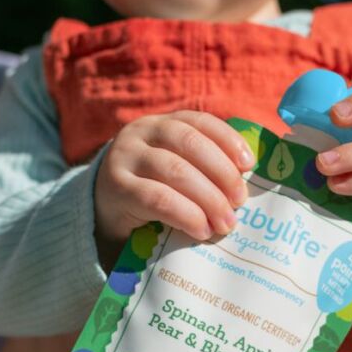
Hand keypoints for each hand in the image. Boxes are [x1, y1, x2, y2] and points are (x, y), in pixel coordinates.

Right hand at [95, 111, 255, 241]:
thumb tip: (244, 186)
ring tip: (225, 223)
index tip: (248, 165)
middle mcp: (142, 132)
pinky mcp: (117, 188)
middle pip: (190, 144)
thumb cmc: (150, 191)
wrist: (102, 209)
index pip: (200, 122)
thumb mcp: (173, 170)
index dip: (228, 140)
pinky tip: (200, 229)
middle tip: (239, 203)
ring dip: (208, 198)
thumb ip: (201, 169)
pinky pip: (157, 198)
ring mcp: (125, 158)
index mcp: (162, 123)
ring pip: (176, 171)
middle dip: (222, 174)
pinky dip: (185, 214)